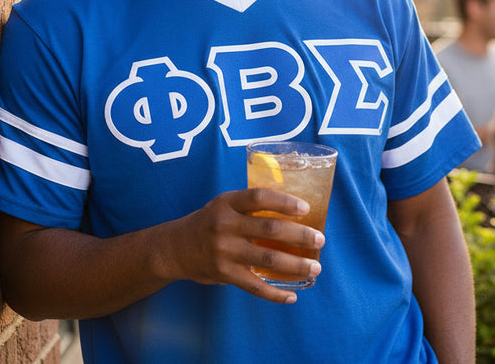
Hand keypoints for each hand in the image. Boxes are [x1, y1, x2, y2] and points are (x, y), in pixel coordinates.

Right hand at [162, 188, 324, 303]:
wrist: (174, 248)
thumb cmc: (210, 222)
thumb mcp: (225, 205)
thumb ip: (252, 207)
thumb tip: (295, 211)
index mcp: (227, 203)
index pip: (259, 197)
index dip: (284, 201)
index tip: (306, 208)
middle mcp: (224, 225)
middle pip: (269, 228)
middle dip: (299, 235)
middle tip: (320, 240)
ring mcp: (224, 251)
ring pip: (267, 258)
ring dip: (296, 265)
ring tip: (315, 267)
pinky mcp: (223, 274)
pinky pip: (254, 286)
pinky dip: (275, 293)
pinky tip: (292, 296)